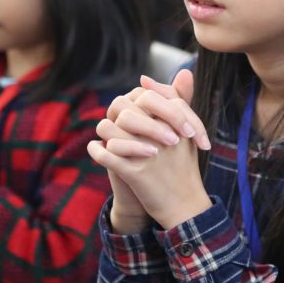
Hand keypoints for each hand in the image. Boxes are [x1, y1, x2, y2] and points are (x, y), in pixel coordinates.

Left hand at [89, 71, 212, 228]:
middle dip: (117, 117)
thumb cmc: (182, 166)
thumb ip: (171, 101)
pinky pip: (106, 154)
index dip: (135, 103)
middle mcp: (163, 135)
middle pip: (125, 111)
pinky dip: (97, 152)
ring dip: (106, 134)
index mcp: (176, 123)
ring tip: (107, 139)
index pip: (146, 97)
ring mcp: (149, 154)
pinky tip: (97, 151)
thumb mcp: (183, 132)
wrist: (185, 206)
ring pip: (111, 130)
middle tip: (119, 127)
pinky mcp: (136, 173)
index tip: (133, 112)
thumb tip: (145, 77)